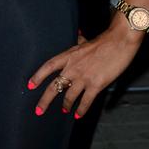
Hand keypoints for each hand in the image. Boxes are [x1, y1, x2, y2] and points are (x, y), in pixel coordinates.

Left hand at [28, 23, 142, 117]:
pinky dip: (81, 109)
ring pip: (69, 96)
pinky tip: (78, 115)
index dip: (38, 76)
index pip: (48, 67)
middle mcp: (73, 67)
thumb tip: (77, 34)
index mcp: (69, 56)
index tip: (30, 86)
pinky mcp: (96, 85)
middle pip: (55, 86)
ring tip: (64, 110)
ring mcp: (84, 77)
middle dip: (45, 100)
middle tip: (38, 110)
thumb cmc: (104, 41)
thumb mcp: (86, 41)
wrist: (119, 42)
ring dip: (66, 106)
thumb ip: (79, 40)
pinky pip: (86, 101)